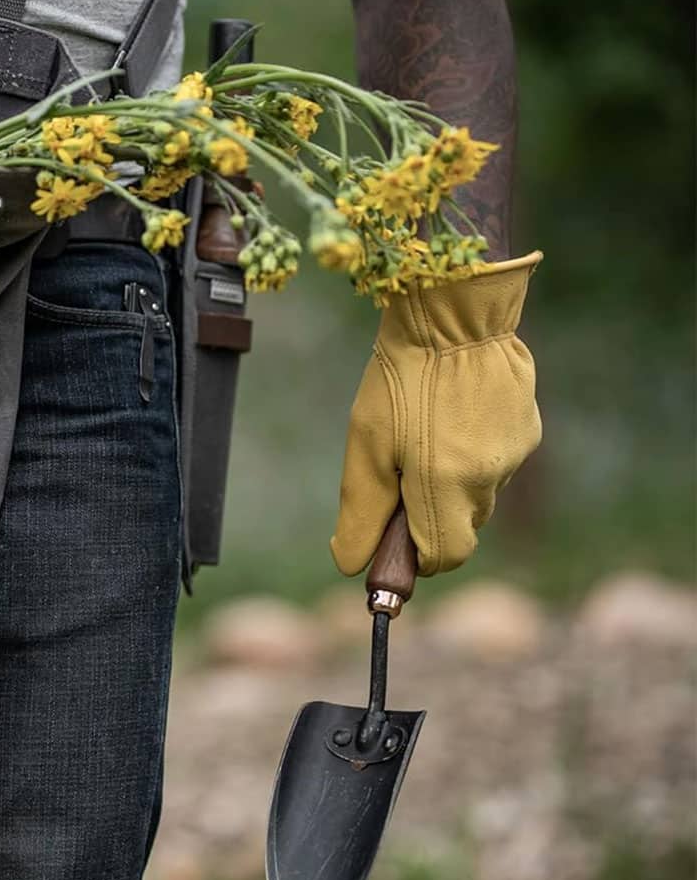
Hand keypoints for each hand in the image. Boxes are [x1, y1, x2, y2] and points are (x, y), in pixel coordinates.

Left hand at [331, 251, 542, 575]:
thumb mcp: (365, 445)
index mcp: (446, 486)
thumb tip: (350, 564)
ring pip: (480, 493)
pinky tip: (453, 414)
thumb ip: (361, 512)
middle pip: (461, 526)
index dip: (418, 557)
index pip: (445, 557)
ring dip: (452, 481)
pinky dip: (473, 452)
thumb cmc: (400, 378)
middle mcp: (490, 477)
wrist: (453, 314)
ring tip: (426, 431)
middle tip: (401, 471)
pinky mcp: (529, 429)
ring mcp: (515, 453)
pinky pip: (498, 460)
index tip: (396, 537)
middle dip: (431, 514)